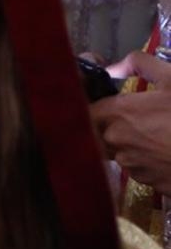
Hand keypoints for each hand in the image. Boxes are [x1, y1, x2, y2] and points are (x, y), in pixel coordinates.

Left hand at [92, 51, 170, 193]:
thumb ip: (139, 64)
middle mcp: (117, 142)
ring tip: (161, 135)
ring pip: (121, 152)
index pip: (86, 110)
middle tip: (141, 119)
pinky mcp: (150, 184)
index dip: (97, 106)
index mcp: (118, 114)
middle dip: (113, 126)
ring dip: (134, 144)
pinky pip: (140, 170)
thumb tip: (113, 66)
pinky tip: (168, 152)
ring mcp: (133, 166)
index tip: (110, 102)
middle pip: (100, 133)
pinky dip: (150, 161)